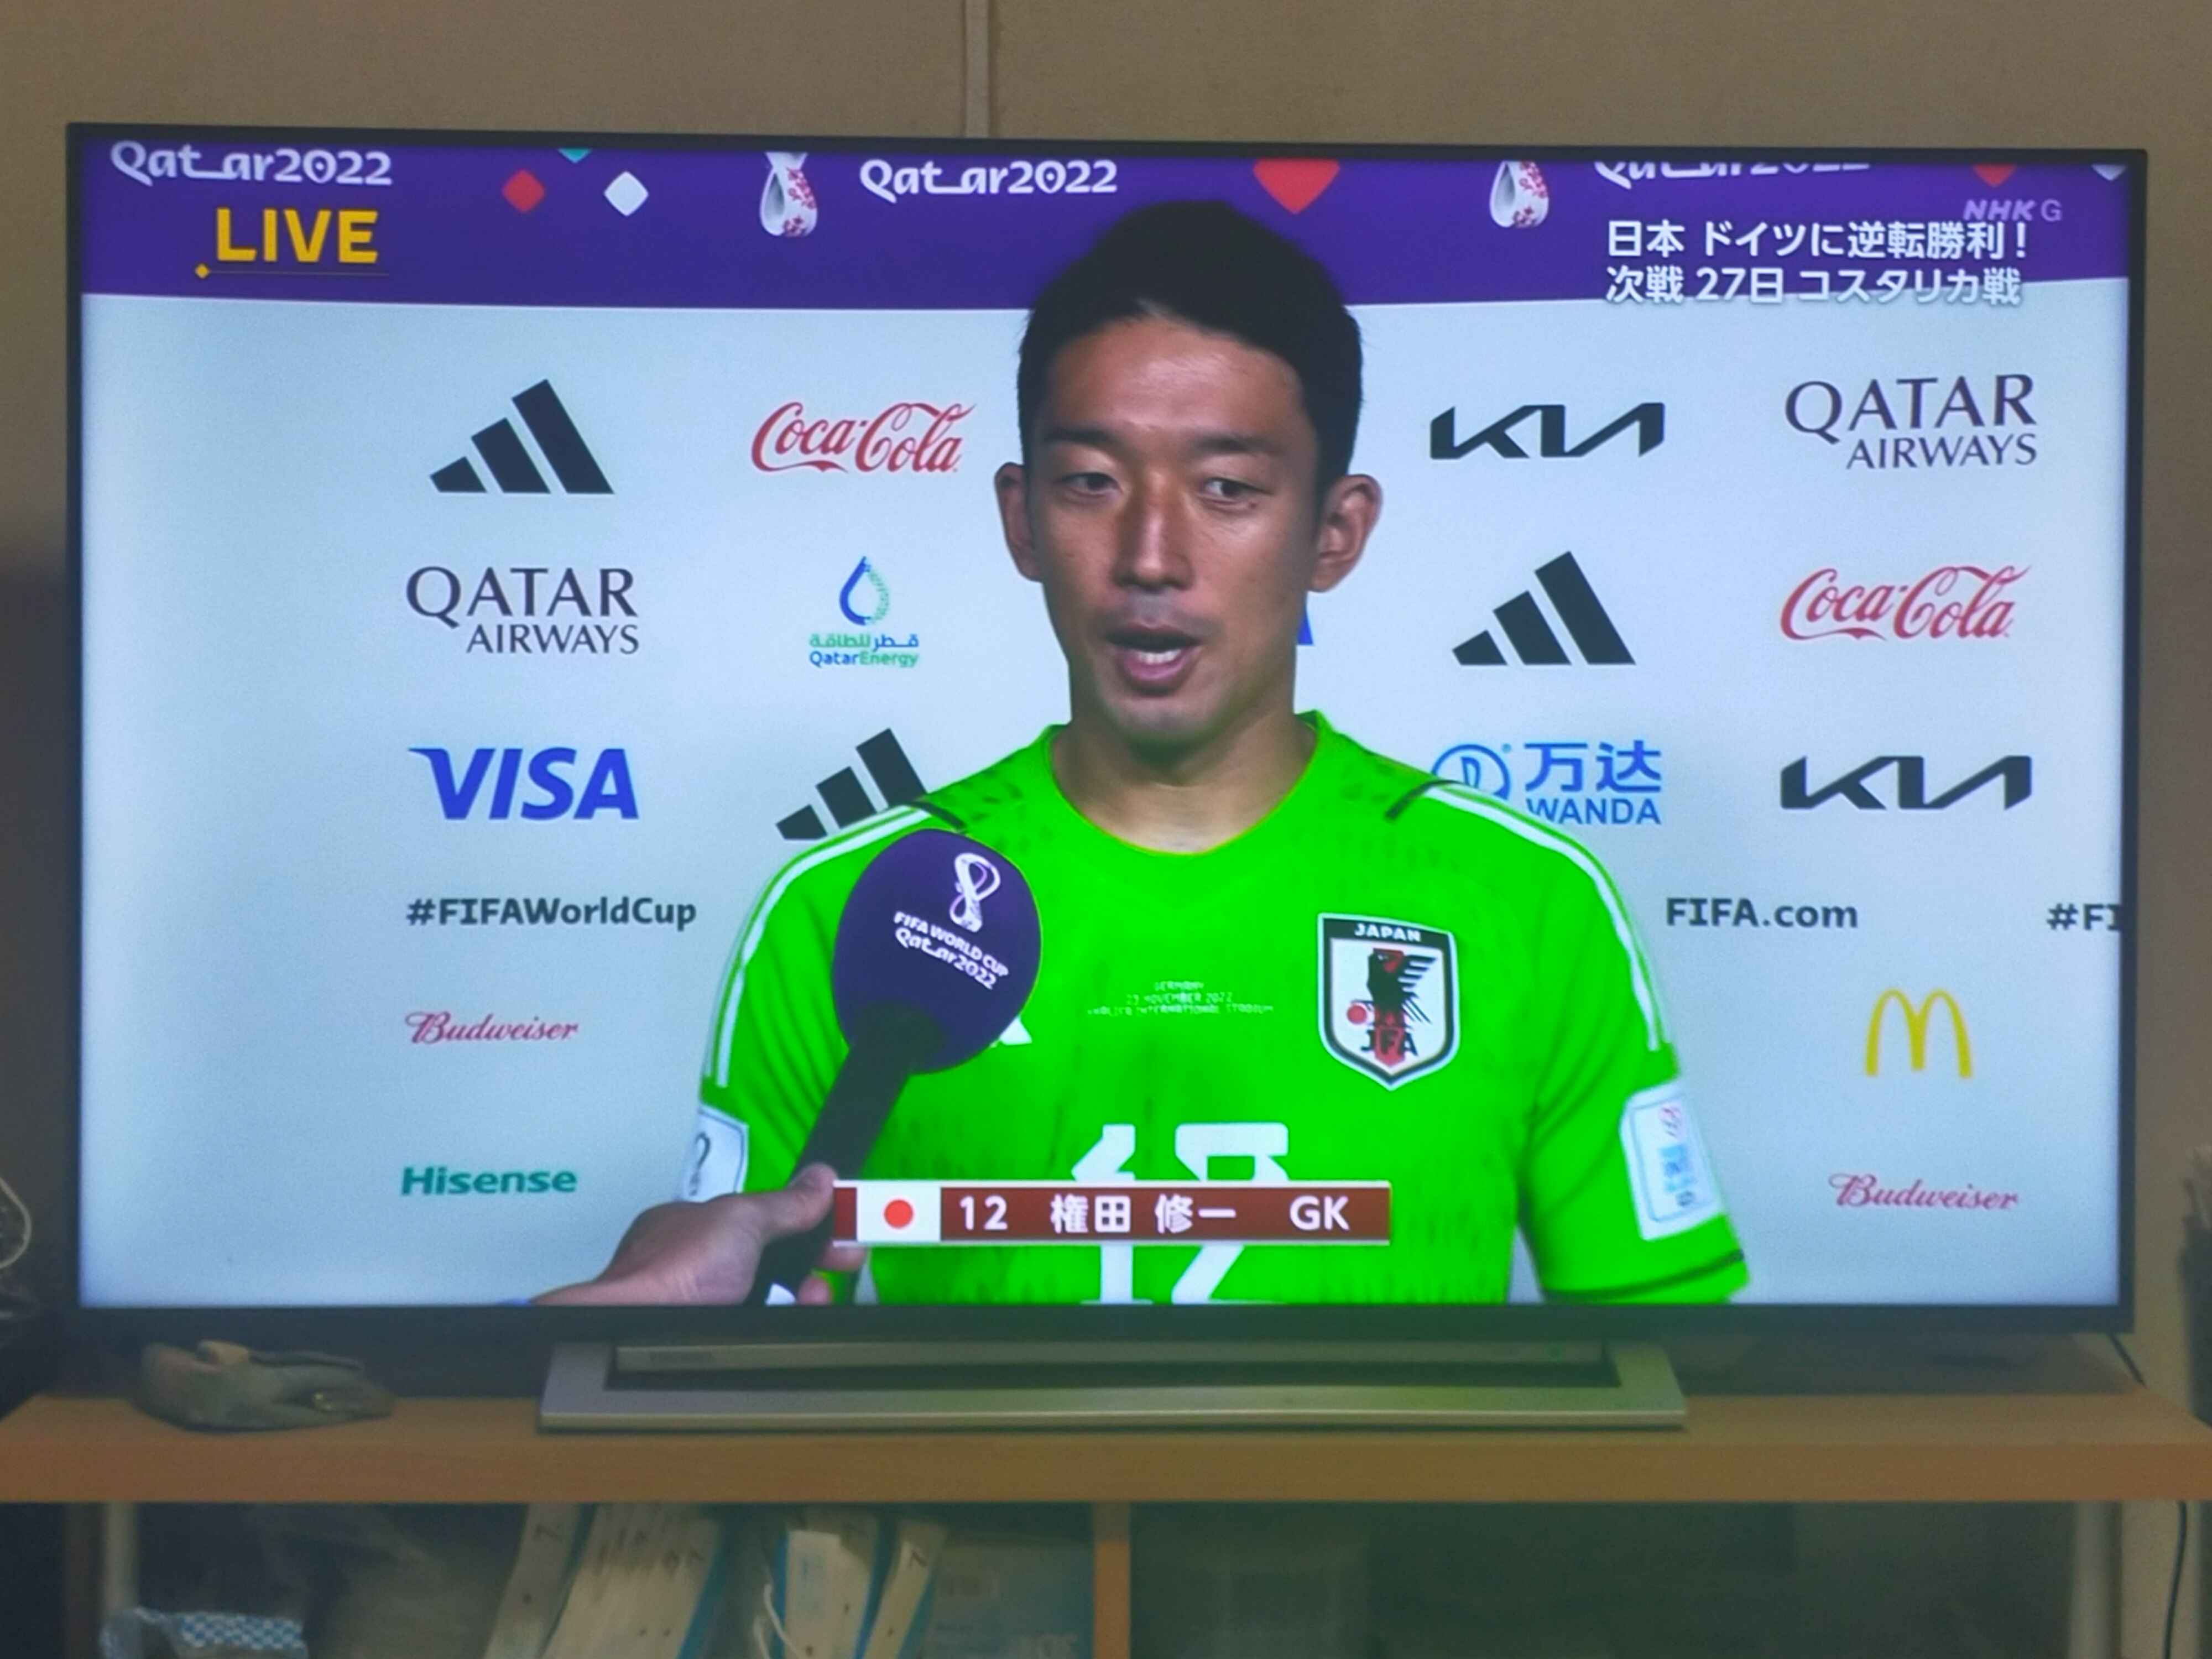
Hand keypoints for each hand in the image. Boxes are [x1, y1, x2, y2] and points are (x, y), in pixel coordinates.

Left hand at [534, 1164, 867, 1304]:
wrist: (638, 1333)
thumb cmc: (682, 1266)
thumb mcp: (742, 1218)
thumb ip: (785, 1201)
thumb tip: (822, 1175)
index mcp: (692, 1225)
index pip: (758, 1219)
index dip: (803, 1222)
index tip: (838, 1230)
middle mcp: (691, 1265)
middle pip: (767, 1261)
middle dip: (811, 1262)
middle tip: (846, 1263)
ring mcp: (697, 1307)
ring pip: (764, 1299)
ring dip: (802, 1294)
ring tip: (816, 1296)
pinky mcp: (707, 1345)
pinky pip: (757, 1331)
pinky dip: (783, 1323)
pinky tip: (795, 1320)